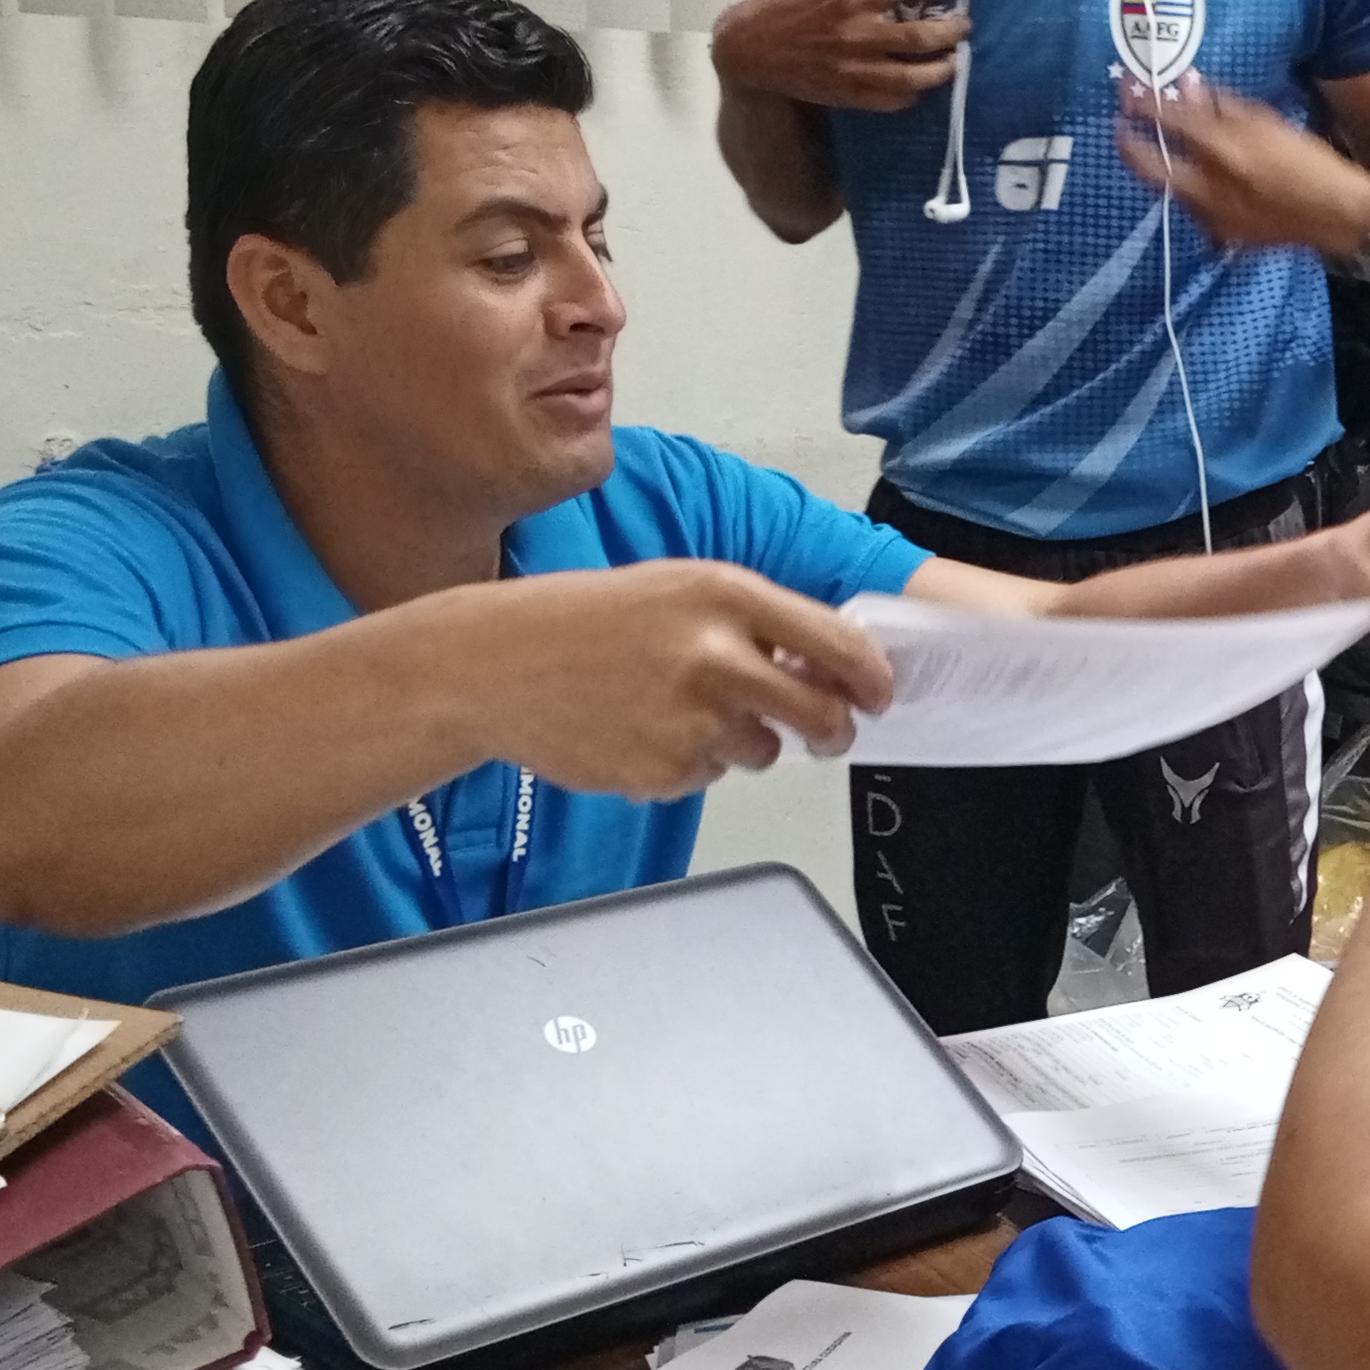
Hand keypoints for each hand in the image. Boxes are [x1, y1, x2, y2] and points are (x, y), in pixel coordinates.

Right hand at [455, 564, 893, 795]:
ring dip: (741, 741)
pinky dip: (688, 763)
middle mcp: (715, 655)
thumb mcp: (676, 592)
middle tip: (828, 734)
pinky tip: (640, 732)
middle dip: (834, 731)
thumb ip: (755, 624)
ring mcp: (691, 718)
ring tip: (673, 709)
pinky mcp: (666, 771)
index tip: (879, 693)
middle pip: (820, 714)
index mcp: (724, 594)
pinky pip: (710, 777)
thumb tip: (829, 667)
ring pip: (764, 751)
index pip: (836, 642)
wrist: (490, 665)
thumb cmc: (582, 622)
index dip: (870, 677)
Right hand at [709, 0, 965, 113]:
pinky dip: (911, 94)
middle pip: (919, 36)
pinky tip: (919, 86)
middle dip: (951, 31)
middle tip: (964, 25)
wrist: (746, 51)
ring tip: (953, 63)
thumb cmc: (780, 9)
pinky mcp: (848, 95)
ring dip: (940, 70)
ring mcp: (854, 69)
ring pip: (912, 77)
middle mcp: (857, 34)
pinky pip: (891, 101)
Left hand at [1115, 74, 1369, 252]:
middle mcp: (1209, 185)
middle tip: (1120, 129)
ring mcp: (1210, 216)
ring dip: (1158, 168)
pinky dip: (1186, 190)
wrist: (1337, 215)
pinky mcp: (1220, 236)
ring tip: (1154, 150)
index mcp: (1224, 148)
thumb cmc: (1308, 160)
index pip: (1168, 121)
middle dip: (1128, 145)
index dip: (1142, 104)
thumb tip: (1185, 83)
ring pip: (1167, 188)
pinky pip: (1191, 208)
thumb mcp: (1267, 121)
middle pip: (1147, 166)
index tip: (1127, 91)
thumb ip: (1222, 105)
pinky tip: (1194, 179)